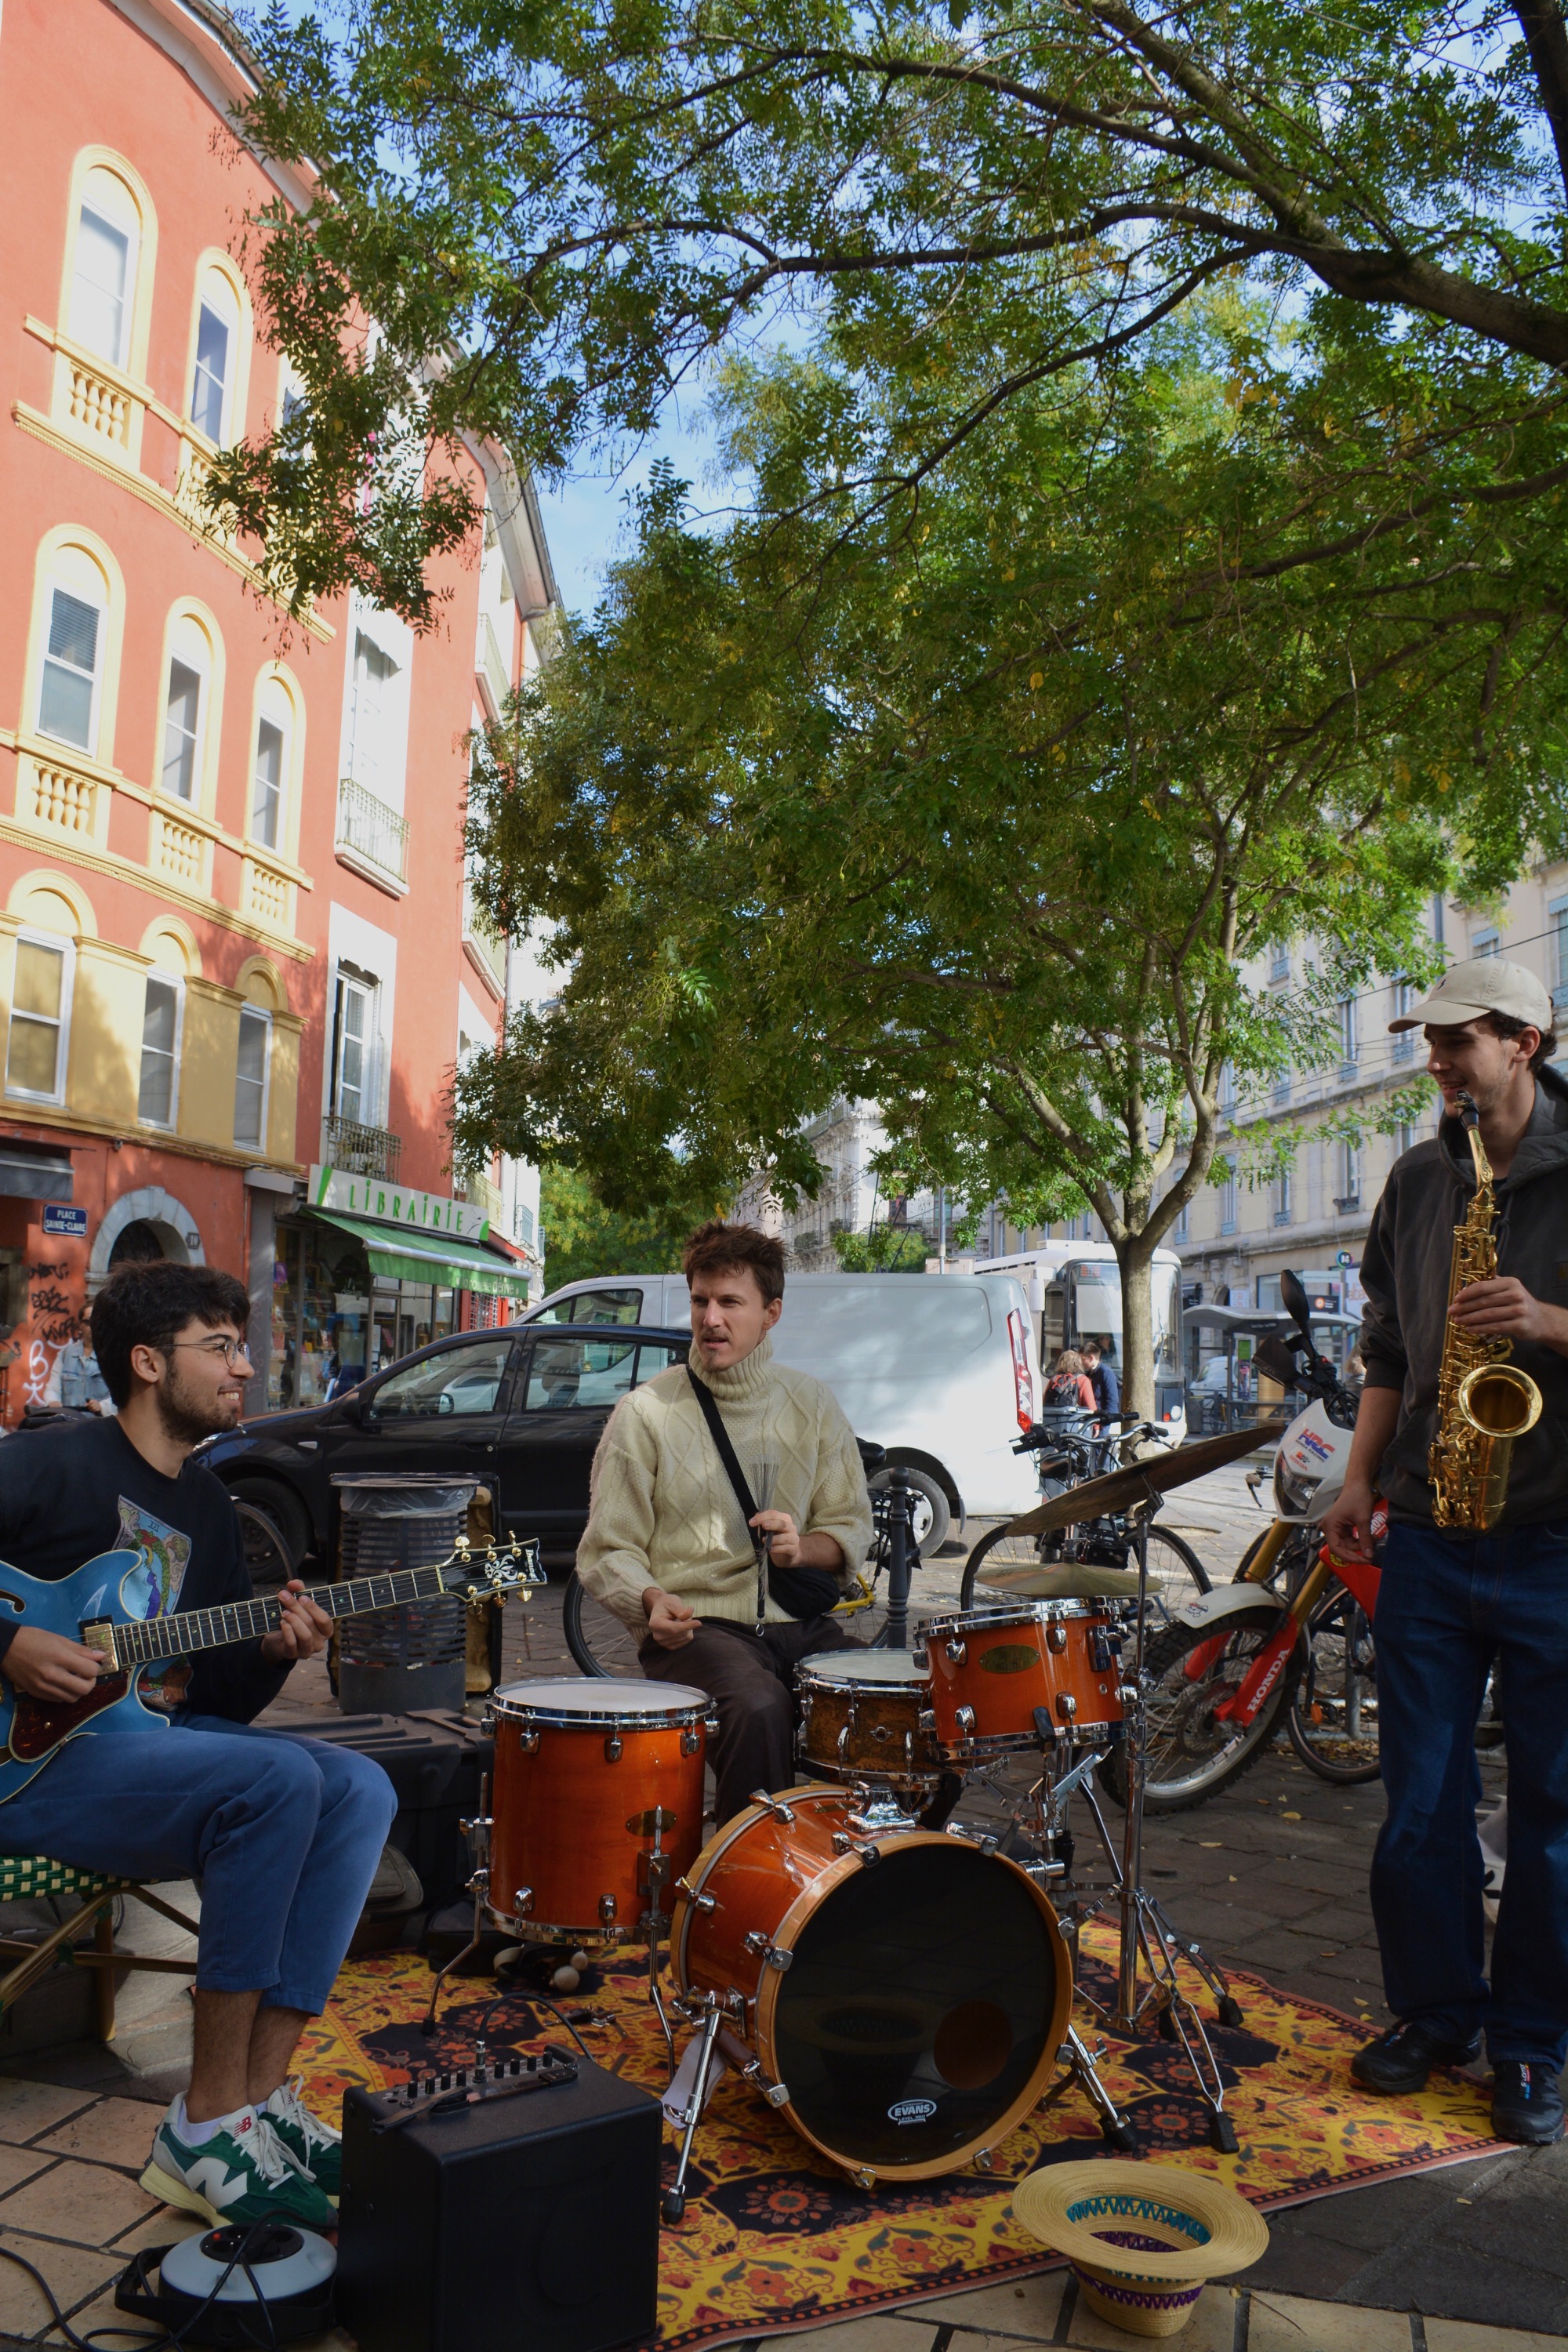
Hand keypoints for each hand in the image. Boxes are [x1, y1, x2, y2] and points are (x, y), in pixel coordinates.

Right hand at [3, 1626, 104, 1700]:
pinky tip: (62, 1683)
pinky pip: (58, 1700)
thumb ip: (81, 1650)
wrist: (7, 1647)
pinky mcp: (36, 1694)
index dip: (96, 1667)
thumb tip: (101, 1656)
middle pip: (84, 1689)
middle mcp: (52, 1675)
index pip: (90, 1670)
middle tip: (86, 1674)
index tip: (92, 1663)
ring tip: (75, 1679)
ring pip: (72, 1698)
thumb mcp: (60, 1639)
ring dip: (78, 1690)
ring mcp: (43, 1687)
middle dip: (91, 1682)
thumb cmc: (34, 1639)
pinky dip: (65, 1693)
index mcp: (60, 1658)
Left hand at [259, 1581, 332, 1665]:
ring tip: (284, 1612)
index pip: (325, 1620)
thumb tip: (294, 1583)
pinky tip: (282, 1622)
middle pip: (312, 1624)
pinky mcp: (293, 1655)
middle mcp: (319, 1642)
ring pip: (305, 1635)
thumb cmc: (293, 1619)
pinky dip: (287, 1631)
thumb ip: (298, 1591)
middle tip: (285, 1597)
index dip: (314, 1608)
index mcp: (325, 1630)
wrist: (276, 1638)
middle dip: (297, 1608)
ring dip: (294, 1621)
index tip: (302, 1597)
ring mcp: (307, 1650)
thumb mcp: (297, 1604)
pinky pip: (292, 1643)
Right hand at [642, 1587, 695, 1648]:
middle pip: (681, 1634)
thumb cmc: (667, 1604)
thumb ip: (680, 1609)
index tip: (699, 1622)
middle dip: (688, 1623)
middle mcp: (657, 1636)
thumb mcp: (673, 1602)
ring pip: (685, 1637)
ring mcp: (663, 1643)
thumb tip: (689, 1613)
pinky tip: (681, 1626)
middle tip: (684, 1613)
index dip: (687, 1626)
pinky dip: (687, 1632)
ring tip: (680, 1619)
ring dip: (688, 1627)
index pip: (674, 1629)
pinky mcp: (670, 1646)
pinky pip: (686, 1641)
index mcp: (655, 1623)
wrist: (661, 1609)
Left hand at [750, 1508, 801, 1566]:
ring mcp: (794, 1538)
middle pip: (782, 1523)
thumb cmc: (777, 1538)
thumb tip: (756, 1516)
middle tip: (763, 1526)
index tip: (751, 1522)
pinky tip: (771, 1549)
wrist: (787, 1553)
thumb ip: (763, 1523)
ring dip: (774, 1539)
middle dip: (772, 1524)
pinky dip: (778, 1549)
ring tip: (764, 1540)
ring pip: (785, 1537)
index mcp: (784, 1519)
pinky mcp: (794, 1549)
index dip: (762, 1517)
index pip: (774, 1514)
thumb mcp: (769, 1530)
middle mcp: (791, 1527)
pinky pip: (786, 1548)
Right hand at [1321, 1477, 1376, 1564]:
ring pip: (1348, 1544)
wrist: (1358, 1484)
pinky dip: (1360, 1539)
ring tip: (1375, 1539)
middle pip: (1342, 1548)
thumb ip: (1365, 1539)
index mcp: (1330, 1526)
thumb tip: (1369, 1555)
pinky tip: (1371, 1537)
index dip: (1351, 1557)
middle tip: (1373, 1552)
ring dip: (1361, 1544)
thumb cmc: (1358, 1498)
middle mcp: (1330, 1528)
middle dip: (1358, 1550)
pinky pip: (1350, 1538)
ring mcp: (1336, 1527)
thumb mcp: (1363, 1520)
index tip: (1365, 1560)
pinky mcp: (1342, 1526)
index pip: (1337, 1549)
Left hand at [1449, 1278, 1567, 1351]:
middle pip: (1483, 1301)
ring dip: (1469, 1319)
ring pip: (1487, 1315)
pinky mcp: (1520, 1325)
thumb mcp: (1509, 1289)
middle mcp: (1516, 1295)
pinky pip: (1495, 1327)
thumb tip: (1464, 1287)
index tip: (1455, 1299)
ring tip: (1458, 1321)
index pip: (1483, 1286)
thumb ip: (1491, 1286)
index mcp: (1511, 1283)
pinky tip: (1470, 1329)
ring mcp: (1519, 1310)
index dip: (1467, 1293)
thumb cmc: (1520, 1304)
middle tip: (1451, 1312)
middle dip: (1464, 1307)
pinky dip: (1480, 1328)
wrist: (1542, 1320)